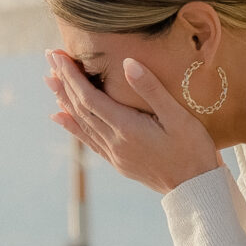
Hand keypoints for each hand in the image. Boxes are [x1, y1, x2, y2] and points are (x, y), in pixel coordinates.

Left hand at [44, 49, 221, 193]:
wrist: (196, 189)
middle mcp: (114, 142)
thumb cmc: (192, 150)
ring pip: (81, 124)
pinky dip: (72, 126)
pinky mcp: (119, 162)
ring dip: (64, 101)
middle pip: (80, 109)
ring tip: (50, 81)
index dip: (71, 76)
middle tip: (49, 58)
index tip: (57, 56)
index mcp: (126, 128)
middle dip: (63, 82)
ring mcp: (115, 154)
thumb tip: (128, 62)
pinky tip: (61, 117)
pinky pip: (89, 140)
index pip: (90, 98)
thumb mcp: (178, 116)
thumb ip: (151, 89)